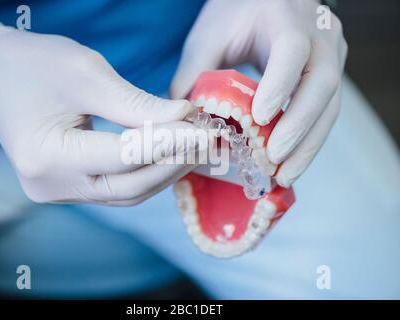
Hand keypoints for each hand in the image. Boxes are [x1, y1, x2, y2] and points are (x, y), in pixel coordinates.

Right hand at [0, 18, 199, 204]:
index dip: (170, 142)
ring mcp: (57, 191)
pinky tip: (168, 155)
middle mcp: (50, 185)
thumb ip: (137, 103)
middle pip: (130, 185)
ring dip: (163, 172)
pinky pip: (115, 187)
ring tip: (194, 148)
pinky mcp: (67, 187)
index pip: (126, 156)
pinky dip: (144, 173)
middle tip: (206, 141)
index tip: (203, 127)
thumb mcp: (87, 74)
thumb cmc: (33, 65)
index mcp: (46, 155)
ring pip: (126, 192)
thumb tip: (185, 116)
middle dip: (173, 164)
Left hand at [171, 0, 346, 186]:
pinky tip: (289, 164)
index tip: (259, 119)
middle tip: (273, 160)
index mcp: (286, 18)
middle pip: (322, 84)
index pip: (291, 50)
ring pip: (330, 105)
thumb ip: (193, 74)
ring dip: (308, 145)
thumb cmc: (235, 16)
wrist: (268, 1)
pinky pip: (325, 113)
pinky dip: (307, 141)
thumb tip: (185, 124)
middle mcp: (319, 36)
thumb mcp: (208, 37)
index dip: (279, 85)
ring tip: (284, 175)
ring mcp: (330, 56)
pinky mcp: (329, 76)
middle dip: (298, 128)